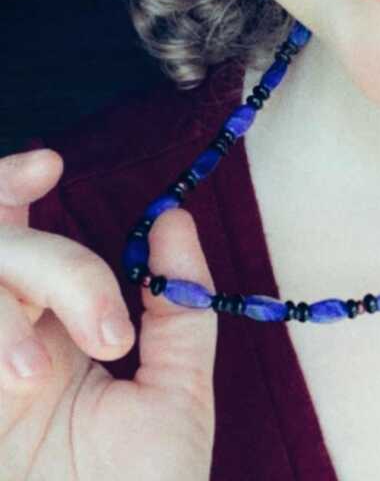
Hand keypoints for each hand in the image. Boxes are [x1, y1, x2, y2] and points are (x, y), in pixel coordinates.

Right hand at [0, 149, 216, 480]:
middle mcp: (2, 340)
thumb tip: (173, 220)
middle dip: (33, 242)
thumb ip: (179, 305)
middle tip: (88, 297)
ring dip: (17, 298)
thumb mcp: (175, 397)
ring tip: (42, 377)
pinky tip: (17, 385)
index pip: (14, 226)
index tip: (51, 163)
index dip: (13, 177)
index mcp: (53, 328)